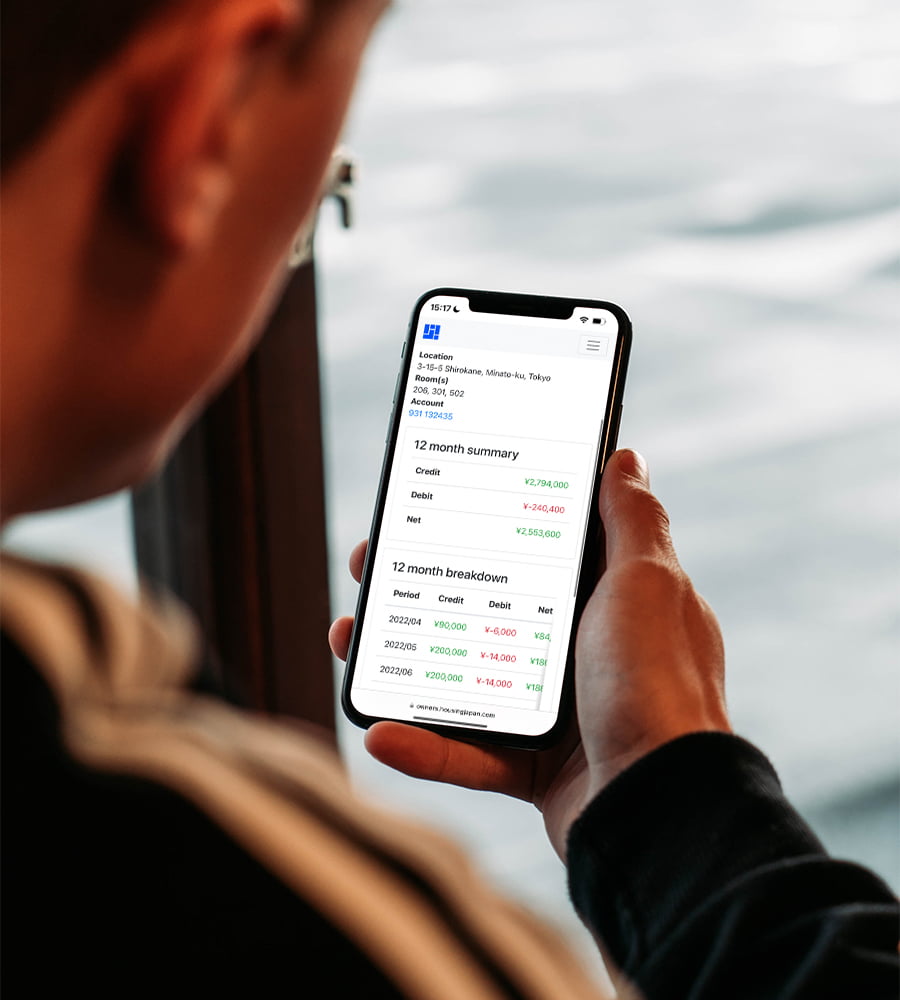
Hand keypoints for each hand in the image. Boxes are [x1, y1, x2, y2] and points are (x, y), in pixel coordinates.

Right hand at [329, 450, 730, 858]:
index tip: (433, 510)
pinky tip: (382, 732)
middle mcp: (583, 650)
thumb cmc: (661, 683)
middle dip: (422, 588)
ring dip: (404, 661)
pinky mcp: (536, 767)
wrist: (663, 804)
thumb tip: (626, 459)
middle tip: (372, 568)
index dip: (481, 527)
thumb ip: (632, 520)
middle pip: (485, 608)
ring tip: (352, 640)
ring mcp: (559, 710)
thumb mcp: (647, 581)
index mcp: (608, 600)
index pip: (533, 550)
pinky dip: (424, 746)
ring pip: (464, 676)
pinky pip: (469, 754)